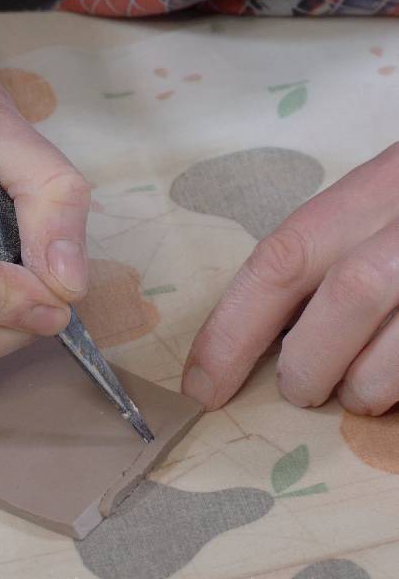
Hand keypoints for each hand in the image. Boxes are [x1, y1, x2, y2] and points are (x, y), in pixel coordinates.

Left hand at [183, 143, 398, 415]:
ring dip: (366, 387)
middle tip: (299, 388)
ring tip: (358, 391)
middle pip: (348, 295)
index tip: (200, 388)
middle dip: (308, 363)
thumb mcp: (378, 203)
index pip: (282, 258)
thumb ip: (328, 254)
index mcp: (377, 187)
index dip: (231, 331)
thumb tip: (267, 338)